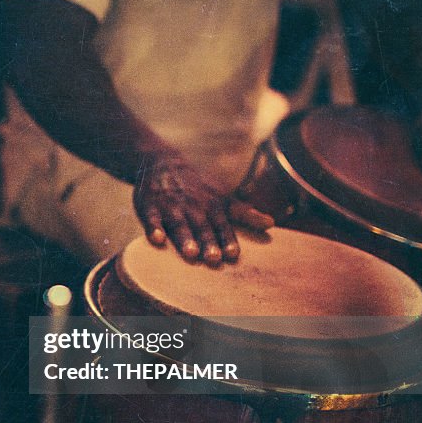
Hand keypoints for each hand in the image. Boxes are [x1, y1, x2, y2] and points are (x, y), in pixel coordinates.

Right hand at [133, 152, 273, 264]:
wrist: (163, 163)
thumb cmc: (196, 187)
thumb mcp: (222, 197)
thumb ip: (244, 213)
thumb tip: (271, 224)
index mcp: (212, 206)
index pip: (222, 225)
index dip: (227, 240)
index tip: (232, 254)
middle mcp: (193, 207)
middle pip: (202, 227)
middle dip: (208, 242)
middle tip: (214, 259)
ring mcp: (171, 206)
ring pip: (179, 224)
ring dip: (185, 238)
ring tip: (191, 253)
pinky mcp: (150, 207)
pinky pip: (152, 219)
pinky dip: (154, 228)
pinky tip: (157, 239)